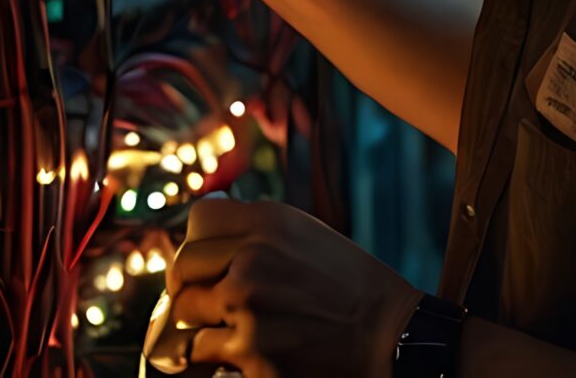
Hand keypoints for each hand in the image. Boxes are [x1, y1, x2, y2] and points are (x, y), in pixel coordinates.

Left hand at [148, 198, 420, 377]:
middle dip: (193, 288)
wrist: (394, 340)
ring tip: (240, 330)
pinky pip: (204, 354)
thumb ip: (253, 226)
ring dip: (205, 325)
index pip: (197, 220)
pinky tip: (250, 353)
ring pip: (186, 315)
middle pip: (182, 269)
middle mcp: (252, 260)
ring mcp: (248, 308)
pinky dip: (220, 356)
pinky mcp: (251, 354)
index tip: (206, 263)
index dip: (199, 243)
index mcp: (268, 223)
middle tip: (213, 304)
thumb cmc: (351, 287)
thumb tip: (198, 220)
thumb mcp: (306, 235)